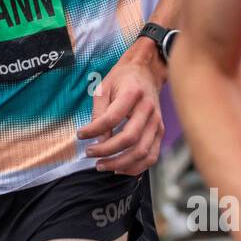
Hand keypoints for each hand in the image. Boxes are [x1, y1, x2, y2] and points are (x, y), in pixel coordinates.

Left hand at [77, 45, 164, 175]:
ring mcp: (157, 122)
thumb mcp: (103, 88)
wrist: (145, 72)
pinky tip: (119, 168)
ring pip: (142, 152)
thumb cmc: (122, 80)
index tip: (80, 135)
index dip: (94, 130)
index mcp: (132, 94)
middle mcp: (148, 110)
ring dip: (120, 163)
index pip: (112, 118)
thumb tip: (97, 139)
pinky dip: (136, 167)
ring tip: (102, 165)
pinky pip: (151, 156)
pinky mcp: (159, 132)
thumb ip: (99, 113)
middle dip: (107, 151)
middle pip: (129, 139)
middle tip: (89, 154)